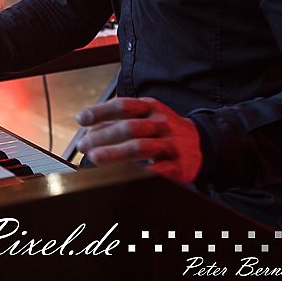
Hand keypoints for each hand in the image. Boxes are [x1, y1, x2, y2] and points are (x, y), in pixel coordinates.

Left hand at [75, 97, 202, 182]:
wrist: (200, 143)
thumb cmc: (163, 130)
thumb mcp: (146, 116)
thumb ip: (120, 119)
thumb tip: (90, 131)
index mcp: (151, 107)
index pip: (123, 106)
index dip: (100, 111)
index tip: (81, 119)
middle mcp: (161, 123)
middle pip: (129, 127)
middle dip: (103, 136)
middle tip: (84, 145)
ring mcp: (170, 143)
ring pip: (140, 147)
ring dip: (115, 153)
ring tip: (95, 158)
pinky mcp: (178, 165)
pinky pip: (157, 170)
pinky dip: (139, 172)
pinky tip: (123, 175)